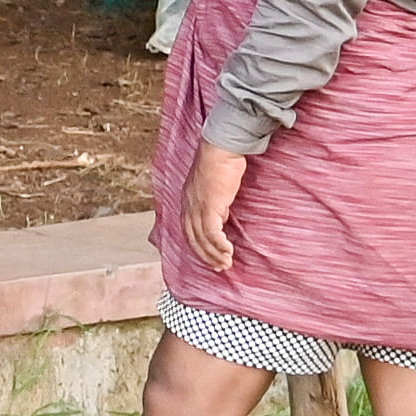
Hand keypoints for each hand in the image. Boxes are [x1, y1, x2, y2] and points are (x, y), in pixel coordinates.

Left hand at [182, 145, 250, 271]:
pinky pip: (212, 233)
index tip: (209, 258)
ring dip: (214, 254)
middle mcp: (188, 205)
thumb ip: (214, 202)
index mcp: (187, 201)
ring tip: (226, 263)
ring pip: (202, 239)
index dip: (198, 247)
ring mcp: (197, 206)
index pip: (188, 230)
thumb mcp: (213, 186)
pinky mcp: (209, 206)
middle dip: (206, 256)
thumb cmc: (220, 162)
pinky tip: (228, 251)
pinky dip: (219, 245)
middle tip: (219, 267)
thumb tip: (221, 216)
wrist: (221, 148)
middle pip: (193, 239)